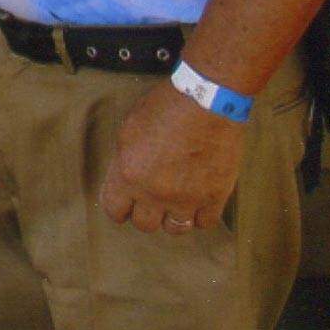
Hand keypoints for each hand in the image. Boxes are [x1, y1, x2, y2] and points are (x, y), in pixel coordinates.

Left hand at [98, 78, 244, 234]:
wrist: (206, 101)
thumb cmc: (165, 107)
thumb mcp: (129, 129)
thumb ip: (125, 161)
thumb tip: (125, 180)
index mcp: (128, 173)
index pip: (114, 210)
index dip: (119, 207)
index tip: (125, 203)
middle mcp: (155, 193)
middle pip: (145, 224)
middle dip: (146, 212)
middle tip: (151, 199)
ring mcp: (186, 199)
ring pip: (175, 229)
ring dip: (173, 216)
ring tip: (176, 200)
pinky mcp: (214, 198)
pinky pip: (204, 223)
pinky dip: (200, 215)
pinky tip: (198, 201)